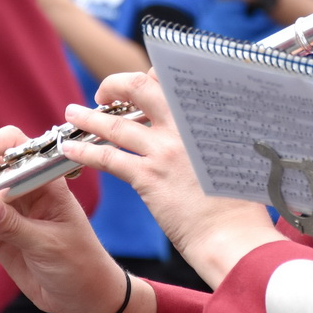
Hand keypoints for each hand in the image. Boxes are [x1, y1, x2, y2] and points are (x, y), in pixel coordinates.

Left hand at [60, 72, 280, 288]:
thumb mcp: (240, 155)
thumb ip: (218, 136)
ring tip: (72, 113)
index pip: (175, 80)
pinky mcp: (148, 178)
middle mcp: (185, 126)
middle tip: (106, 93)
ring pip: (116, 123)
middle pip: (141, 87)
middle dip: (116, 84)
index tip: (143, 81)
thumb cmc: (243, 204)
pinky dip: (84, 151)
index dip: (155, 75)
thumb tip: (209, 128)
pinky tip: (70, 149)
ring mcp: (165, 150)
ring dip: (89, 117)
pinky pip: (108, 157)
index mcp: (209, 116)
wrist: (234, 236)